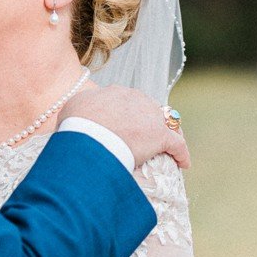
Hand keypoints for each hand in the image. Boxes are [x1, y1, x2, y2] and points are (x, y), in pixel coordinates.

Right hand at [59, 83, 189, 169]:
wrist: (87, 137)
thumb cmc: (76, 124)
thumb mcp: (73, 108)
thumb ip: (83, 106)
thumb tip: (83, 113)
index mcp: (117, 92)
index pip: (130, 100)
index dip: (129, 113)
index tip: (126, 124)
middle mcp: (138, 99)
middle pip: (151, 109)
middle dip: (151, 121)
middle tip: (147, 136)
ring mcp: (151, 116)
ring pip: (170, 123)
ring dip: (171, 133)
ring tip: (171, 148)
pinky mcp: (162, 136)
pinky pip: (178, 145)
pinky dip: (182, 154)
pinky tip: (183, 163)